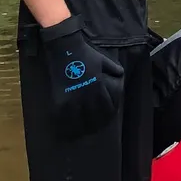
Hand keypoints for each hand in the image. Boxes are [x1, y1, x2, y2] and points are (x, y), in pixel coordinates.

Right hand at [40, 17, 125, 137]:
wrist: (65, 48)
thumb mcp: (104, 60)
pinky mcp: (60, 100)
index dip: (109, 116)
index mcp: (99, 87)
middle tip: (94, 128)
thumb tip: (120, 75)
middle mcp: (88, 96)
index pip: (107, 107)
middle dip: (96, 124)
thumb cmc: (86, 54)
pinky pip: (63, 117)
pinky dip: (66, 124)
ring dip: (81, 128)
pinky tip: (67, 130)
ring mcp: (73, 99)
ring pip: (79, 120)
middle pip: (94, 117)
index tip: (107, 119)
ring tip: (81, 132)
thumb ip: (114, 69)